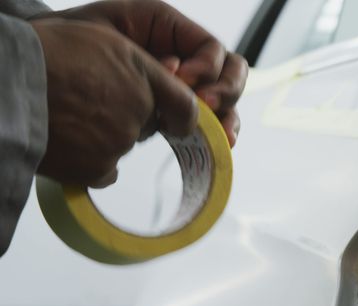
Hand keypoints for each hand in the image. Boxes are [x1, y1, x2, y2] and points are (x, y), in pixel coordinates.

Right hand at [32, 18, 197, 186]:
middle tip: (92, 104)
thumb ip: (138, 66)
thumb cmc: (47, 55)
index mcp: (143, 76)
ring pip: (122, 145)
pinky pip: (105, 172)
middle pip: (147, 125)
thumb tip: (160, 84)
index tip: (176, 122)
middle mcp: (138, 110)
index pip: (185, 106)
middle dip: (129, 118)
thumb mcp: (102, 40)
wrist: (10, 85)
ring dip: (104, 137)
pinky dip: (90, 162)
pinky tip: (70, 143)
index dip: (181, 117)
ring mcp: (119, 141)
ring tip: (70, 117)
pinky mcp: (98, 168)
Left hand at [39, 0, 247, 146]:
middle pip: (230, 71)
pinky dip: (219, 133)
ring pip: (227, 100)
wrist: (47, 70)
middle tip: (205, 104)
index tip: (178, 81)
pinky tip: (219, 144)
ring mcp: (184, 89)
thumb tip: (173, 78)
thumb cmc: (72, 41)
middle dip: (225, 90)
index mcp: (171, 32)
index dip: (204, 67)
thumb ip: (144, 48)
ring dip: (228, 116)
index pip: (210, 49)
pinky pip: (210, 122)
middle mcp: (185, 58)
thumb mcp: (107, 28)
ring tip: (221, 134)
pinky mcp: (176, 114)